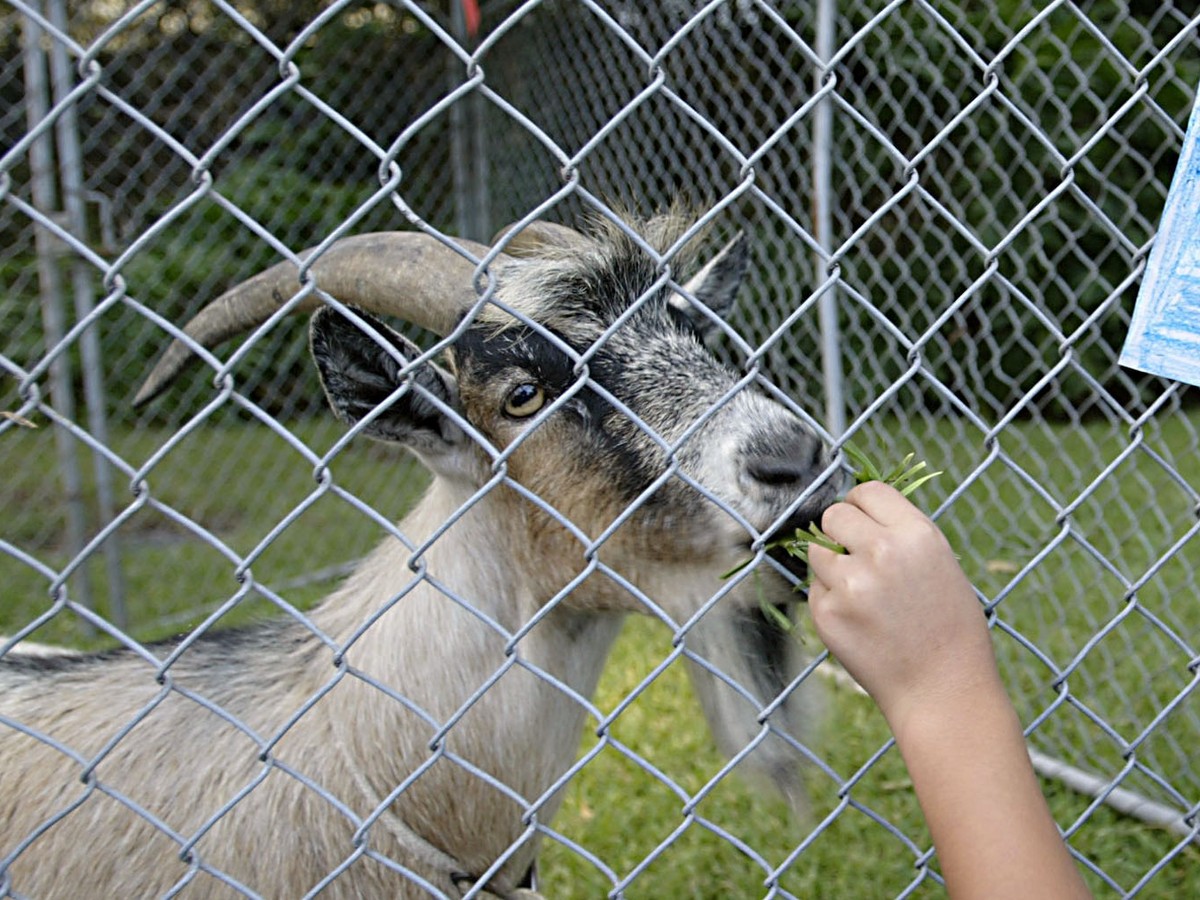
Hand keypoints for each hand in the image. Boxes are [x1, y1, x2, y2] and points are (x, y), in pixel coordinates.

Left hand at [806, 481, 999, 732]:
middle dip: (840, 532)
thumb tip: (858, 510)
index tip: (861, 519)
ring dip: (831, 566)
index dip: (861, 505)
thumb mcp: (941, 564)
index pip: (867, 491)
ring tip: (864, 596)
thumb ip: (900, 535)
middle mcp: (881, 552)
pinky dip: (829, 601)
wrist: (943, 690)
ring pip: (816, 552)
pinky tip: (860, 623)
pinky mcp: (827, 612)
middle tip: (856, 556)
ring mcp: (849, 583)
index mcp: (916, 534)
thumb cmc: (949, 628)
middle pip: (834, 515)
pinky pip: (815, 589)